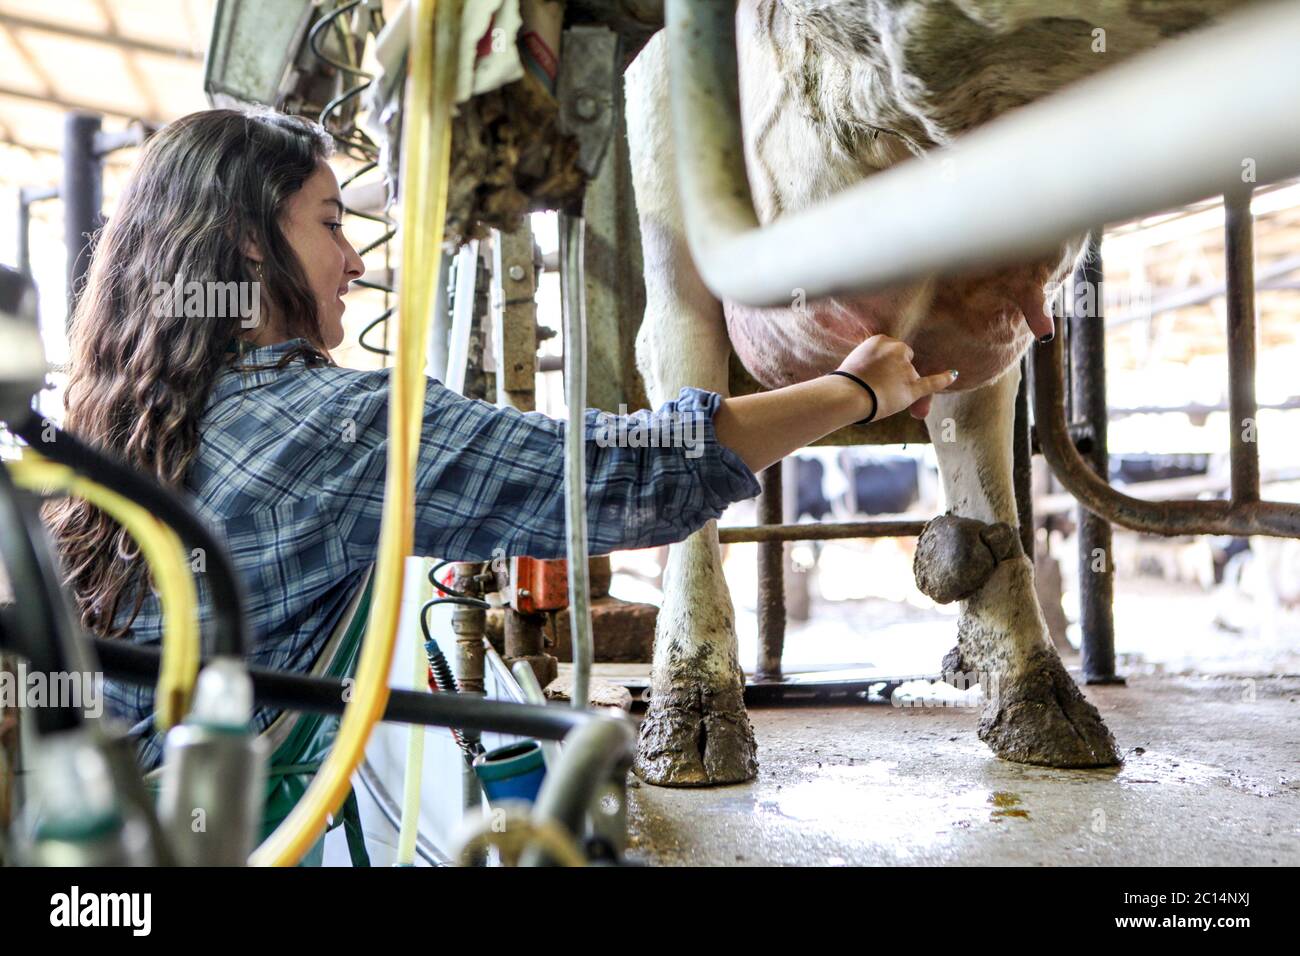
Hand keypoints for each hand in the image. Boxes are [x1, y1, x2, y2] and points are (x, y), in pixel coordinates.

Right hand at [835, 334, 957, 420]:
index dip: (883, 362)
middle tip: (875, 382)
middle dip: (895, 369)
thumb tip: (881, 370)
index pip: (890, 348)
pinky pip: (932, 382)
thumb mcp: (854, 360)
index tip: (872, 370)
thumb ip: (870, 359)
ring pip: (910, 374)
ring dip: (899, 383)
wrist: (847, 396)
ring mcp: (906, 368)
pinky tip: (954, 374)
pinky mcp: (912, 387)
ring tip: (878, 393)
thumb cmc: (846, 382)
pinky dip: (944, 379)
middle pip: (904, 358)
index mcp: (880, 339)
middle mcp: (897, 349)